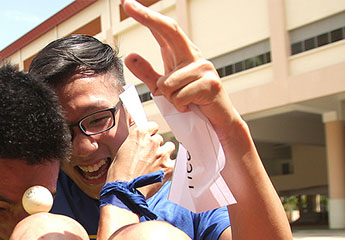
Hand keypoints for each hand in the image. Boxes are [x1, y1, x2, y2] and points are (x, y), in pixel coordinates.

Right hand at [107, 121, 173, 197]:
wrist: (124, 191)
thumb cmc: (118, 174)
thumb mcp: (121, 151)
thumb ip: (134, 144)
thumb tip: (140, 145)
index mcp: (139, 134)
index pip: (153, 126)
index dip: (150, 133)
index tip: (148, 139)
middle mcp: (152, 141)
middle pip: (160, 138)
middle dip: (155, 146)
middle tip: (148, 157)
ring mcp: (162, 154)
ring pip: (169, 147)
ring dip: (164, 153)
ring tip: (156, 164)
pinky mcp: (169, 167)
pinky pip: (176, 161)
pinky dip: (171, 165)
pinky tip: (163, 170)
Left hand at [120, 0, 242, 145]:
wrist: (217, 123)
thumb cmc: (192, 104)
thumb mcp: (164, 89)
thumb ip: (147, 73)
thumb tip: (129, 56)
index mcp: (182, 54)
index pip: (162, 30)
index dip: (146, 16)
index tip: (128, 4)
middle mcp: (193, 55)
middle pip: (169, 30)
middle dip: (147, 17)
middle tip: (127, 3)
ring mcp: (203, 67)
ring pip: (166, 83)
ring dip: (170, 100)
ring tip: (185, 103)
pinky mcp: (210, 83)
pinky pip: (178, 96)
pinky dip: (180, 107)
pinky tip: (193, 106)